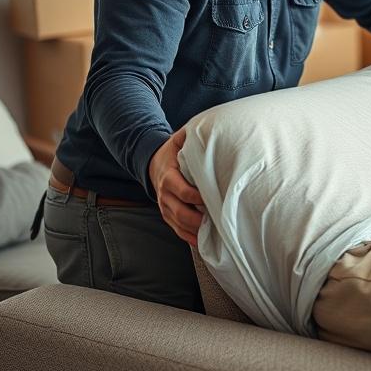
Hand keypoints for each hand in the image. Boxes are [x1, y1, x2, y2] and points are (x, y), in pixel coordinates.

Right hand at [148, 129, 205, 246]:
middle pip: (181, 212)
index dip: (197, 197)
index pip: (182, 191)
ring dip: (195, 230)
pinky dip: (189, 237)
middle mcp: (164, 194)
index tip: (213, 198)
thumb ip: (190, 135)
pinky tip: (202, 242)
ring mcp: (165, 206)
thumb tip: (207, 129)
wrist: (153, 163)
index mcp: (168, 176)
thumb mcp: (178, 139)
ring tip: (214, 233)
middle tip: (217, 221)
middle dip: (198, 219)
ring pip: (179, 223)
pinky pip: (177, 230)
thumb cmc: (172, 151)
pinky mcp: (167, 214)